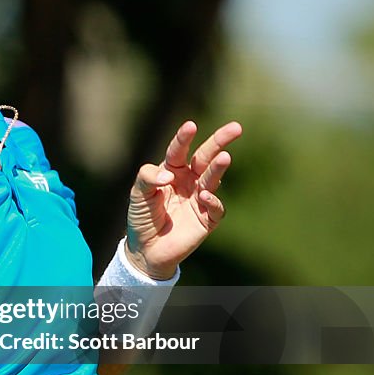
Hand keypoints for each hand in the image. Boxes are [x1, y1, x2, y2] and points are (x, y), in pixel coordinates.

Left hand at [125, 120, 242, 278]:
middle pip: (205, 157)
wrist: (146, 249)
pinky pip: (215, 207)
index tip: (190, 125)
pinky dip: (212, 200)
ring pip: (213, 178)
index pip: (179, 151)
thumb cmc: (142, 216)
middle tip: (236, 128)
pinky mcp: (207, 218)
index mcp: (172, 171)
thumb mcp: (137, 193)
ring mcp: (200, 198)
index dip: (184, 138)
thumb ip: (148, 178)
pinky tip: (204, 196)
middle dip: (220, 142)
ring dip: (219, 168)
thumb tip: (169, 176)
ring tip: (224, 157)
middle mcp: (189, 181)